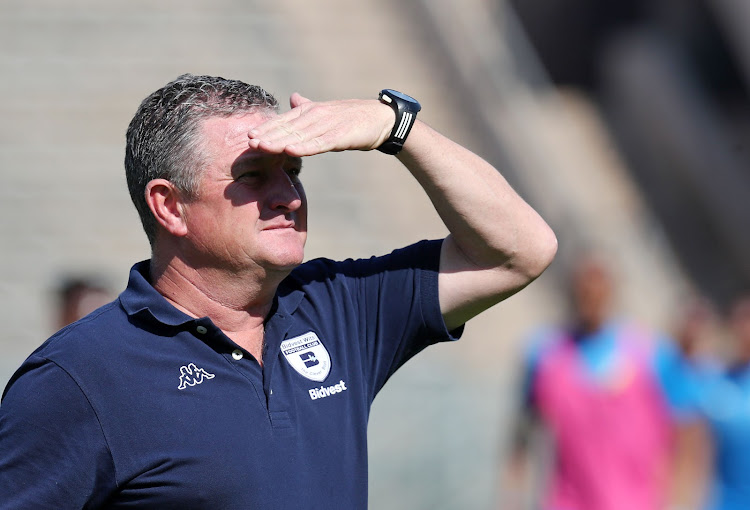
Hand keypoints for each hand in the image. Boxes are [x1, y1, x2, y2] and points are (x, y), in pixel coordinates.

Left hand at [247, 93, 394, 156]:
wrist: (380, 119)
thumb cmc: (352, 118)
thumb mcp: (326, 112)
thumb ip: (307, 107)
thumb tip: (293, 97)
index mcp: (311, 111)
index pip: (284, 121)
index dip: (267, 128)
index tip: (249, 136)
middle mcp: (316, 116)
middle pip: (287, 128)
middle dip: (268, 135)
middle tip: (249, 142)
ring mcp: (328, 125)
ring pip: (299, 135)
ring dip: (280, 141)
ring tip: (263, 146)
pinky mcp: (340, 136)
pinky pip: (319, 143)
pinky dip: (304, 147)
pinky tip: (291, 150)